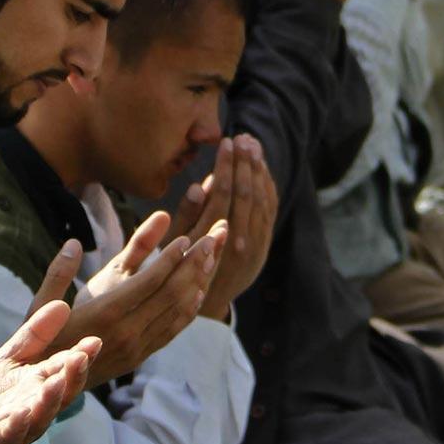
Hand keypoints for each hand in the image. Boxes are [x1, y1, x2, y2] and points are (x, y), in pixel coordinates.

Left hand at [0, 299, 100, 443]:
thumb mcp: (10, 359)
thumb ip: (35, 336)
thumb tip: (63, 304)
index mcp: (41, 385)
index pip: (65, 369)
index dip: (81, 356)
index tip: (94, 341)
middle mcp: (36, 408)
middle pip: (60, 394)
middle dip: (71, 377)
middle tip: (81, 358)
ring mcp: (18, 427)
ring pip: (39, 417)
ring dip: (48, 402)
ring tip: (55, 383)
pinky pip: (8, 436)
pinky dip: (16, 427)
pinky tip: (21, 414)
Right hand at [27, 208, 219, 385]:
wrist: (45, 389)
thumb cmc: (41, 343)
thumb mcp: (40, 308)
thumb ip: (58, 273)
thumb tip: (72, 243)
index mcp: (103, 317)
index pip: (147, 284)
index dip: (169, 259)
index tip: (187, 238)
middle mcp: (125, 334)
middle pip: (170, 295)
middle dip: (194, 264)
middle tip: (212, 238)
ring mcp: (136, 348)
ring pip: (177, 312)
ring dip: (198, 282)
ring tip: (212, 256)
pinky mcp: (140, 356)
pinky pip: (172, 330)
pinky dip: (189, 308)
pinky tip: (199, 291)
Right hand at [171, 136, 279, 321]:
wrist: (205, 306)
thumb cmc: (181, 272)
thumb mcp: (174, 248)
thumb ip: (186, 217)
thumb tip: (198, 187)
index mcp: (212, 243)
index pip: (224, 197)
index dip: (227, 167)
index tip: (226, 142)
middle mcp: (237, 246)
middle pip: (246, 196)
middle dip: (245, 163)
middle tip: (243, 137)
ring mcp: (254, 248)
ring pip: (262, 202)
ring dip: (259, 171)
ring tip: (253, 145)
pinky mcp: (263, 248)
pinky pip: (269, 212)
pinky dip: (267, 187)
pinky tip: (261, 168)